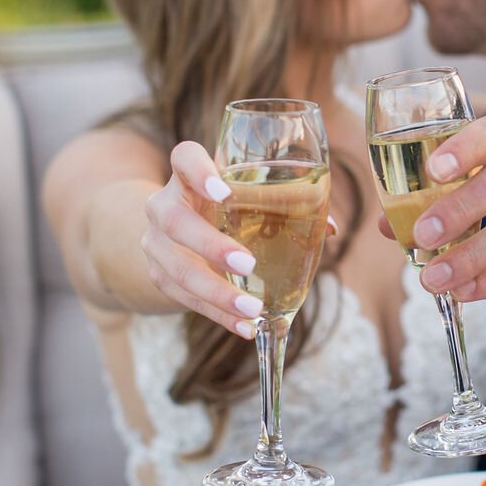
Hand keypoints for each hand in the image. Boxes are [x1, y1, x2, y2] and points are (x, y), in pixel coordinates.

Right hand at [141, 143, 339, 338]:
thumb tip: (329, 228)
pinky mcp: (159, 276)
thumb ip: (284, 205)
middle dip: (210, 245)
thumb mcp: (244, 198)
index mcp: (189, 176)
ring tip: (252, 309)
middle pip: (175, 221)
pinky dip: (217, 314)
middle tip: (247, 265)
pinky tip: (244, 327)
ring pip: (176, 268)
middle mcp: (164, 205)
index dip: (198, 171)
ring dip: (216, 292)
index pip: (183, 158)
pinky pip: (184, 299)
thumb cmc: (223, 209)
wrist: (174, 236)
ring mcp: (155, 243)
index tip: (223, 191)